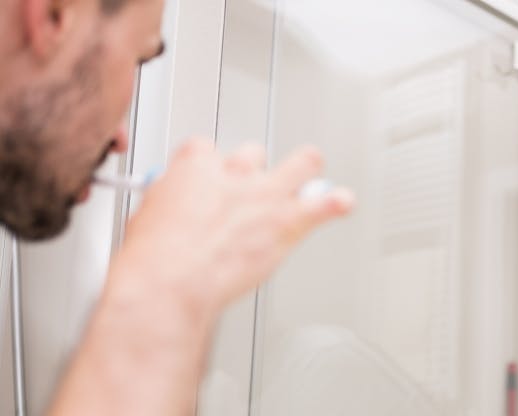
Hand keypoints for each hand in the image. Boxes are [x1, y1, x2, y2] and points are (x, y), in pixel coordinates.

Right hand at [108, 138, 353, 317]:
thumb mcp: (146, 218)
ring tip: (310, 175)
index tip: (213, 181)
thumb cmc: (154, 259)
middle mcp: (235, 174)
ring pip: (301, 163)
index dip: (212, 167)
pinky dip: (336, 203)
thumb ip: (170, 205)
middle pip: (254, 154)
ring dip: (305, 169)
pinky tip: (343, 203)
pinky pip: (325, 204)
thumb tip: (173, 211)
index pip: (207, 150)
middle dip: (254, 170)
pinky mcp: (288, 220)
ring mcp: (266, 194)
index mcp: (195, 167)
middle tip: (255, 188)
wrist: (172, 283)